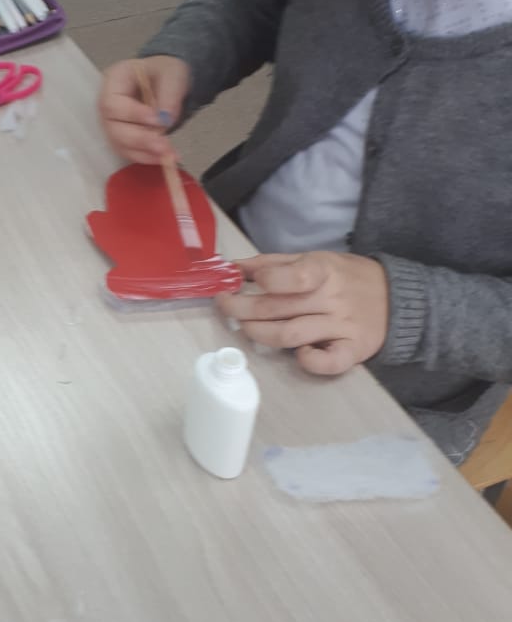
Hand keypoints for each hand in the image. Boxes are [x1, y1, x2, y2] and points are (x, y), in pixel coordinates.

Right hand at [98, 56, 190, 163]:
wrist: (167, 81)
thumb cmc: (164, 72)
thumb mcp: (173, 74)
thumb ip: (169, 94)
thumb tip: (165, 119)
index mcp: (114, 80)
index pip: (113, 103)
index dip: (133, 115)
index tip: (157, 120)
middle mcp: (108, 103)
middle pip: (113, 128)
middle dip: (139, 139)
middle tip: (163, 147)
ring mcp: (113, 123)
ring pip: (120, 144)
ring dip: (144, 153)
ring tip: (168, 155)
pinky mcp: (123, 137)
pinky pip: (130, 152)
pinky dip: (147, 157)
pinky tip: (164, 158)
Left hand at [216, 252, 388, 374]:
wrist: (398, 298)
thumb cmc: (346, 277)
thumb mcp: (315, 259)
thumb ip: (274, 263)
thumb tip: (234, 267)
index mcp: (325, 270)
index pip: (294, 276)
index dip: (264, 279)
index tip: (239, 281)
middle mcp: (333, 299)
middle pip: (278, 308)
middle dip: (241, 308)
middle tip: (223, 306)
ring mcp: (343, 326)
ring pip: (291, 335)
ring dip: (259, 333)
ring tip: (244, 327)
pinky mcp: (353, 350)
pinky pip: (328, 362)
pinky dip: (309, 361)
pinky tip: (297, 354)